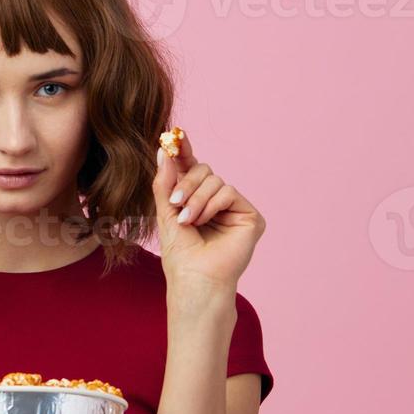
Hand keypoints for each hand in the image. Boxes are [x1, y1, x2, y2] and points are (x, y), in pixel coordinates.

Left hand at [153, 129, 265, 291]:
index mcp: (197, 199)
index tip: (175, 136)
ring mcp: (234, 209)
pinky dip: (212, 204)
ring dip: (197, 199)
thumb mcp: (165, 212)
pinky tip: (204, 221)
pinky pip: (229, 192)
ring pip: (216, 180)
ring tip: (188, 221)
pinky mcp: (249, 216)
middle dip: (187, 184)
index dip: (184, 152)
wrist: (195, 278)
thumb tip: (164, 150)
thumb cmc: (180, 254)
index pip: (191, 168)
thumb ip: (165, 181)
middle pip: (204, 170)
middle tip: (175, 202)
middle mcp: (217, 202)